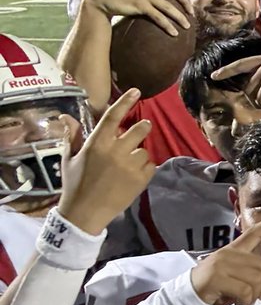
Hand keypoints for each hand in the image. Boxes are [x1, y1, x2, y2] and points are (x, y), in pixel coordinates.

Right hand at [57, 89, 155, 234]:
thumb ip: (72, 136)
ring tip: (126, 167)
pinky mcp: (141, 180)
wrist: (85, 213)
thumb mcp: (69, 158)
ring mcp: (130, 166)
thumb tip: (66, 117)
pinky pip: (151, 166)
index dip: (125, 101)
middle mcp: (115, 151)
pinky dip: (145, 169)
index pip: (113, 116)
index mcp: (96, 144)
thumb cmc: (75, 184)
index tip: (137, 91)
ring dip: (139, 155)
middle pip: (140, 130)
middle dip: (143, 128)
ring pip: (144, 150)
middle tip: (143, 128)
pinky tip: (132, 177)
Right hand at [190, 211, 260, 304]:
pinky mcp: (217, 278)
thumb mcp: (240, 281)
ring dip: (255, 295)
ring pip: (255, 279)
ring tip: (247, 301)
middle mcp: (228, 254)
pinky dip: (247, 300)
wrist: (189, 296)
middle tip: (259, 296)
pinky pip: (245, 290)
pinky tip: (240, 303)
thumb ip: (259, 278)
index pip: (252, 234)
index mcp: (233, 250)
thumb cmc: (216, 287)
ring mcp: (221, 264)